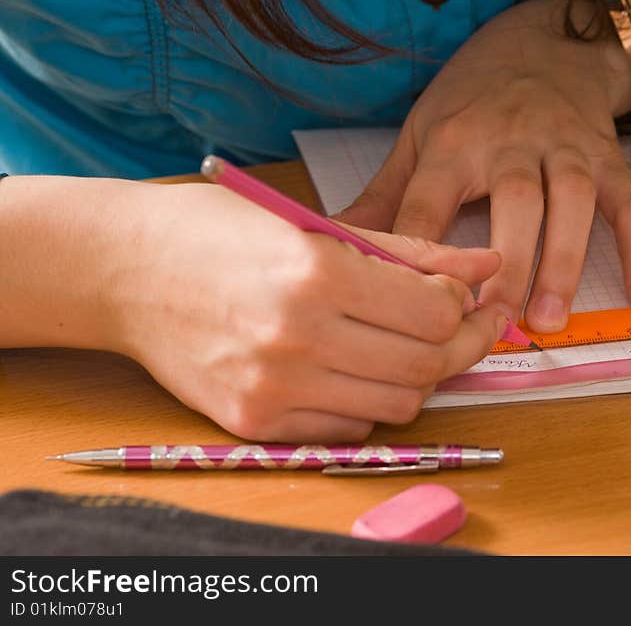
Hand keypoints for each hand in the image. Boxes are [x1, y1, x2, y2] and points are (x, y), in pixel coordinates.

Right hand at [112, 182, 505, 441]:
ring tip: (408, 343)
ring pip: (397, 405)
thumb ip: (411, 251)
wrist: (124, 271)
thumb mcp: (315, 223)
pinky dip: (369, 400)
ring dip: (418, 375)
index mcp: (315, 273)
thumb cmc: (218, 233)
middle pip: (425, 365)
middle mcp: (296, 337)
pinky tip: (358, 367)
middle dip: (460, 344)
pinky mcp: (255, 423)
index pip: (433, 313)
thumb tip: (486, 267)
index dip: (461, 303)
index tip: (457, 292)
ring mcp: (273, 388)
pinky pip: (350, 427)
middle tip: (464, 324)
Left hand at [338, 0, 630, 332]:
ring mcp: (565, 148)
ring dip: (564, 262)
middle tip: (494, 323)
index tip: (417, 311)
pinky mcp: (606, 157)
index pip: (431, 205)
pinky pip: (629, 203)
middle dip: (505, 265)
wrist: (542, 44)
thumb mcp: (418, 135)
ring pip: (571, 203)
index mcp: (453, 142)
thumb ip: (385, 195)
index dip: (423, 257)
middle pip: (513, 203)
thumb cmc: (471, 99)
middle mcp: (511, 141)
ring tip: (551, 319)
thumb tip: (331, 239)